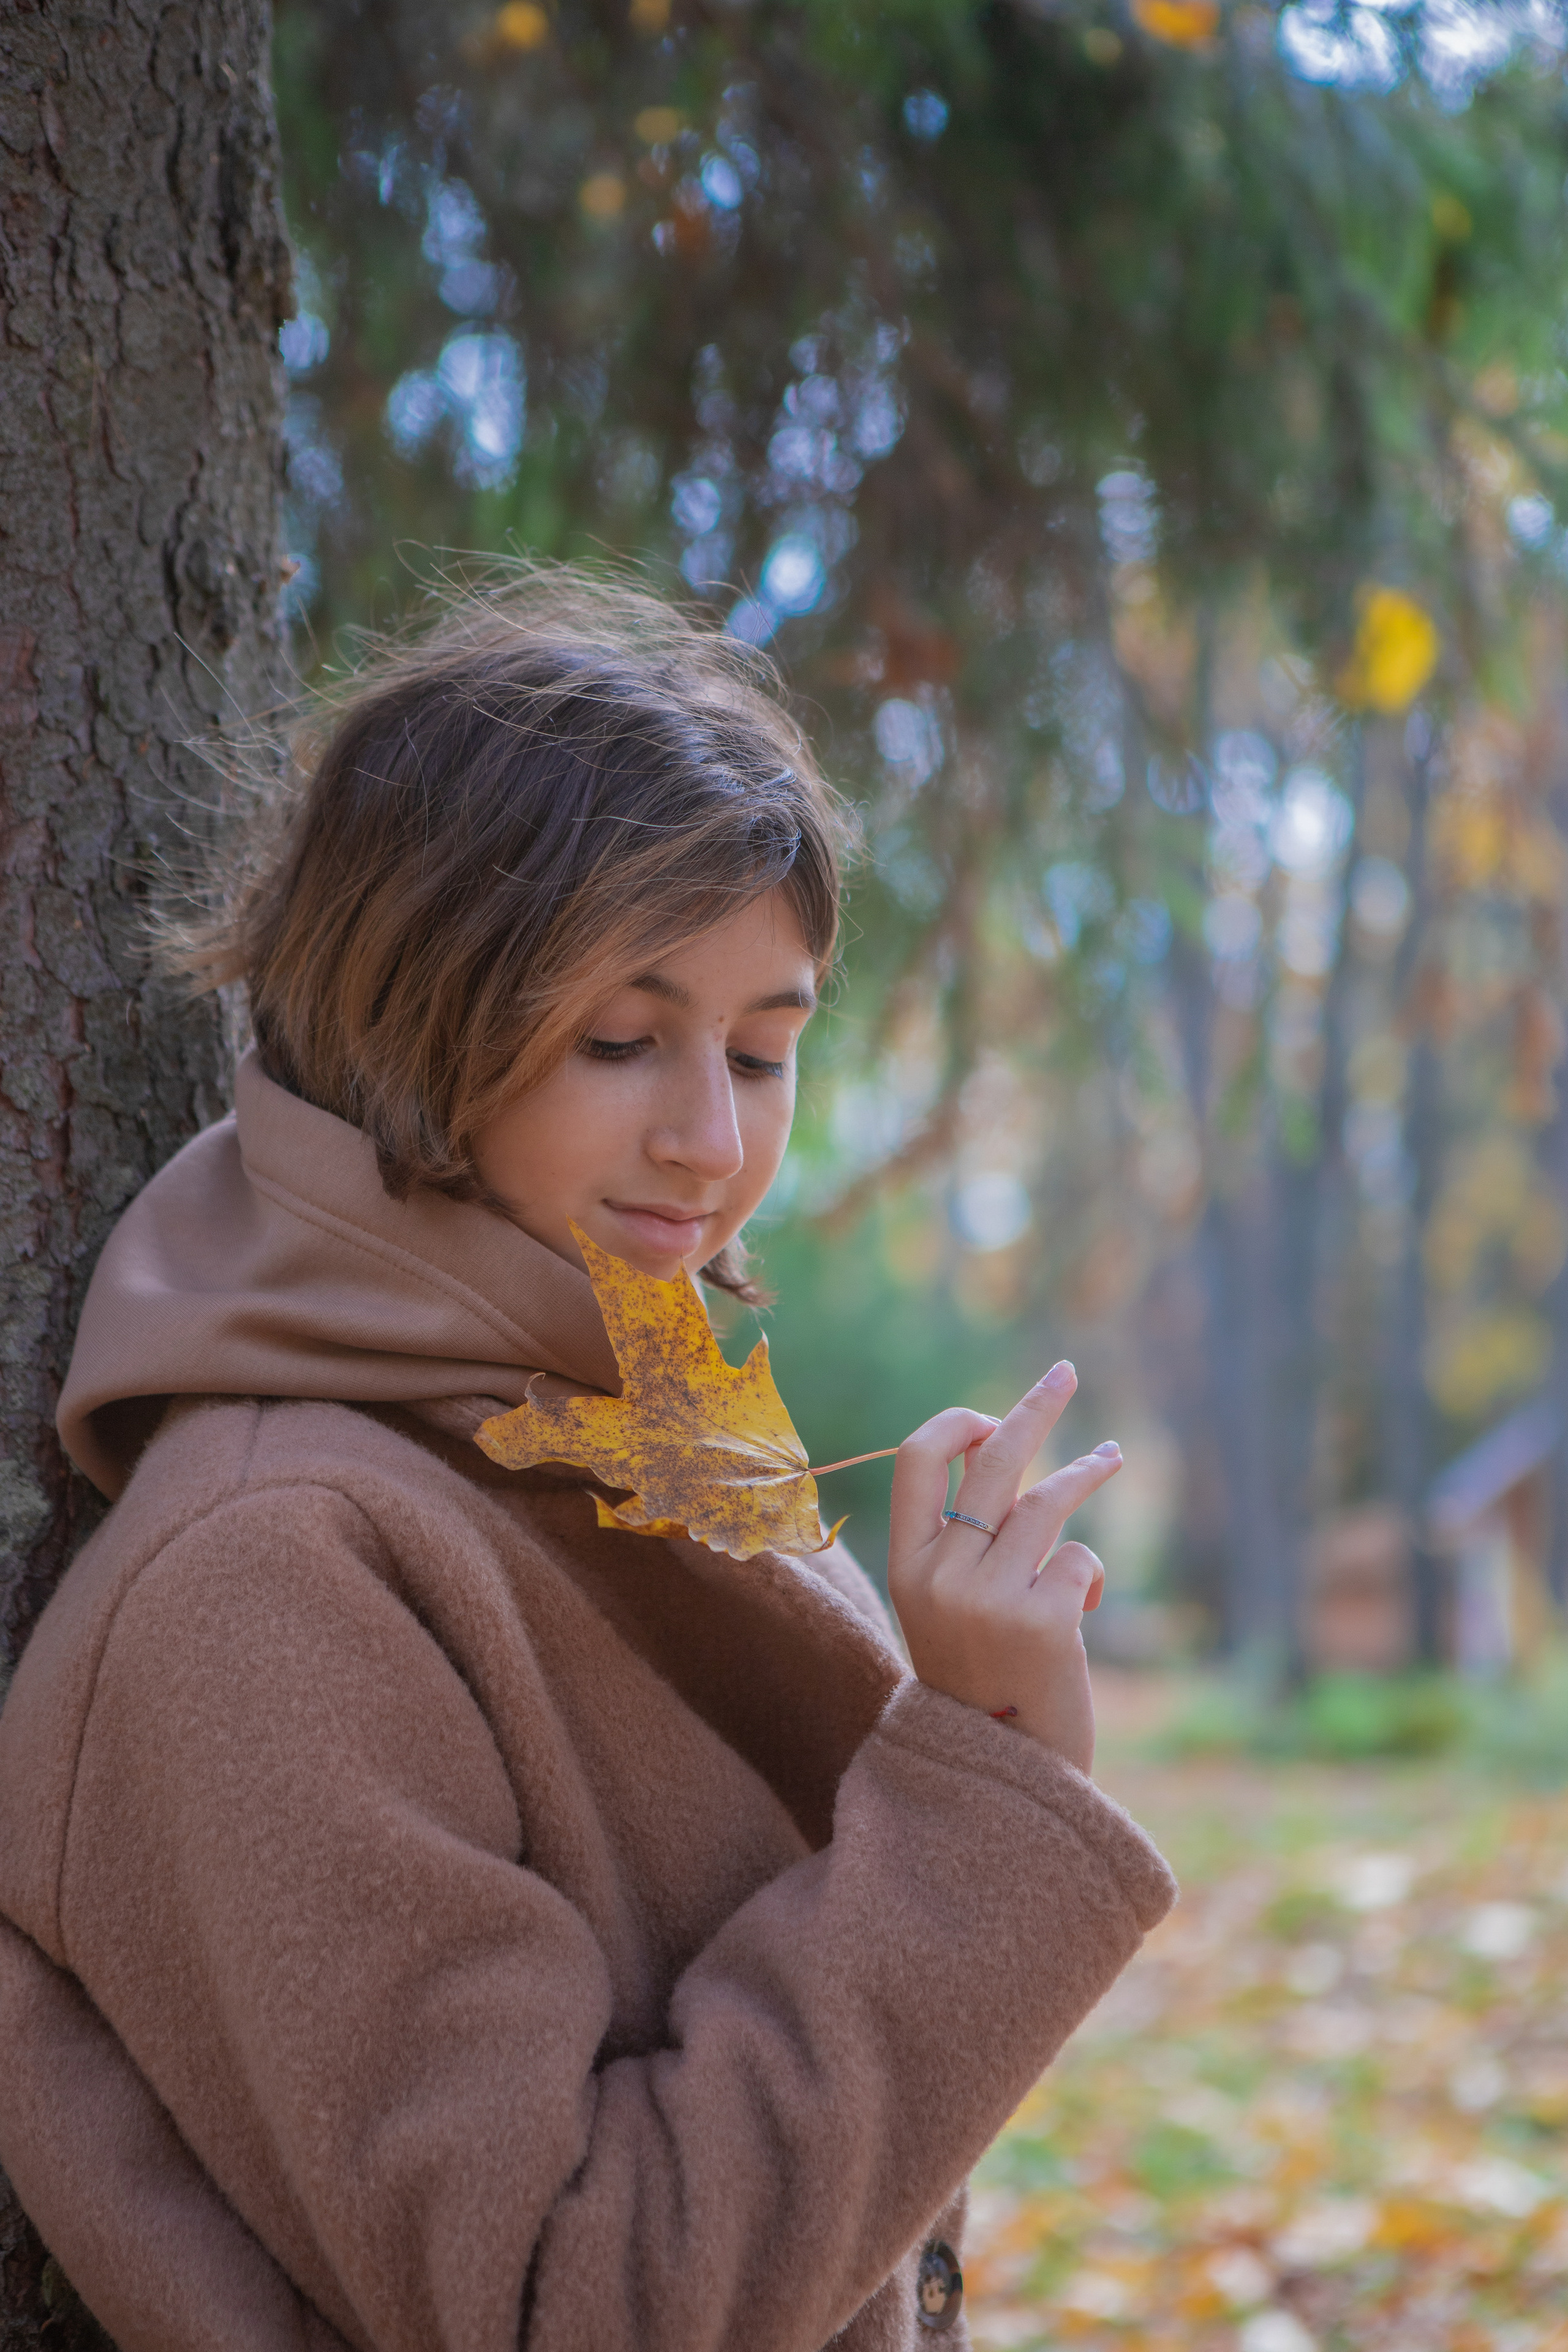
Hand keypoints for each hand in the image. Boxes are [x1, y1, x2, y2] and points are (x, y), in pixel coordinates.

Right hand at [886, 1362, 1117, 1772]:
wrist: (1002, 1776)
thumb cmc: (982, 1683)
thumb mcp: (949, 1608)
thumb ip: (963, 1544)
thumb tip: (1005, 1451)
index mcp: (906, 1568)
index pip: (916, 1459)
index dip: (957, 1424)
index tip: (991, 1416)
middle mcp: (941, 1576)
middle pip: (991, 1461)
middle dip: (1034, 1408)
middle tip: (1066, 1371)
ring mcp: (989, 1597)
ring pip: (1045, 1501)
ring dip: (1085, 1473)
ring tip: (1111, 1457)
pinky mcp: (1043, 1621)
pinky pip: (1080, 1558)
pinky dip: (1090, 1574)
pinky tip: (1084, 1606)